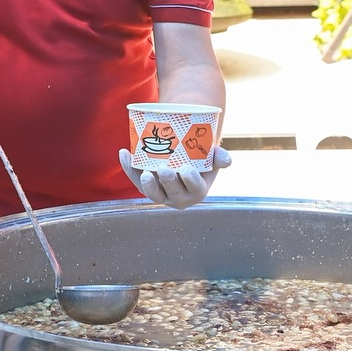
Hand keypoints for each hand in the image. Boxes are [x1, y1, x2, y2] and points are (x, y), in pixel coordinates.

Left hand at [117, 146, 231, 210]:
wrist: (185, 157)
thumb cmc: (202, 159)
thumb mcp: (213, 158)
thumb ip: (220, 157)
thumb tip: (226, 159)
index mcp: (197, 190)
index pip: (195, 189)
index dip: (191, 181)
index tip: (187, 170)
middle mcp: (179, 196)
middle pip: (172, 192)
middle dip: (168, 182)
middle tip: (164, 170)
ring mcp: (161, 193)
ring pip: (153, 193)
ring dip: (147, 184)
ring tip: (144, 172)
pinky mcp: (146, 186)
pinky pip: (135, 179)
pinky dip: (129, 167)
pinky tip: (124, 154)